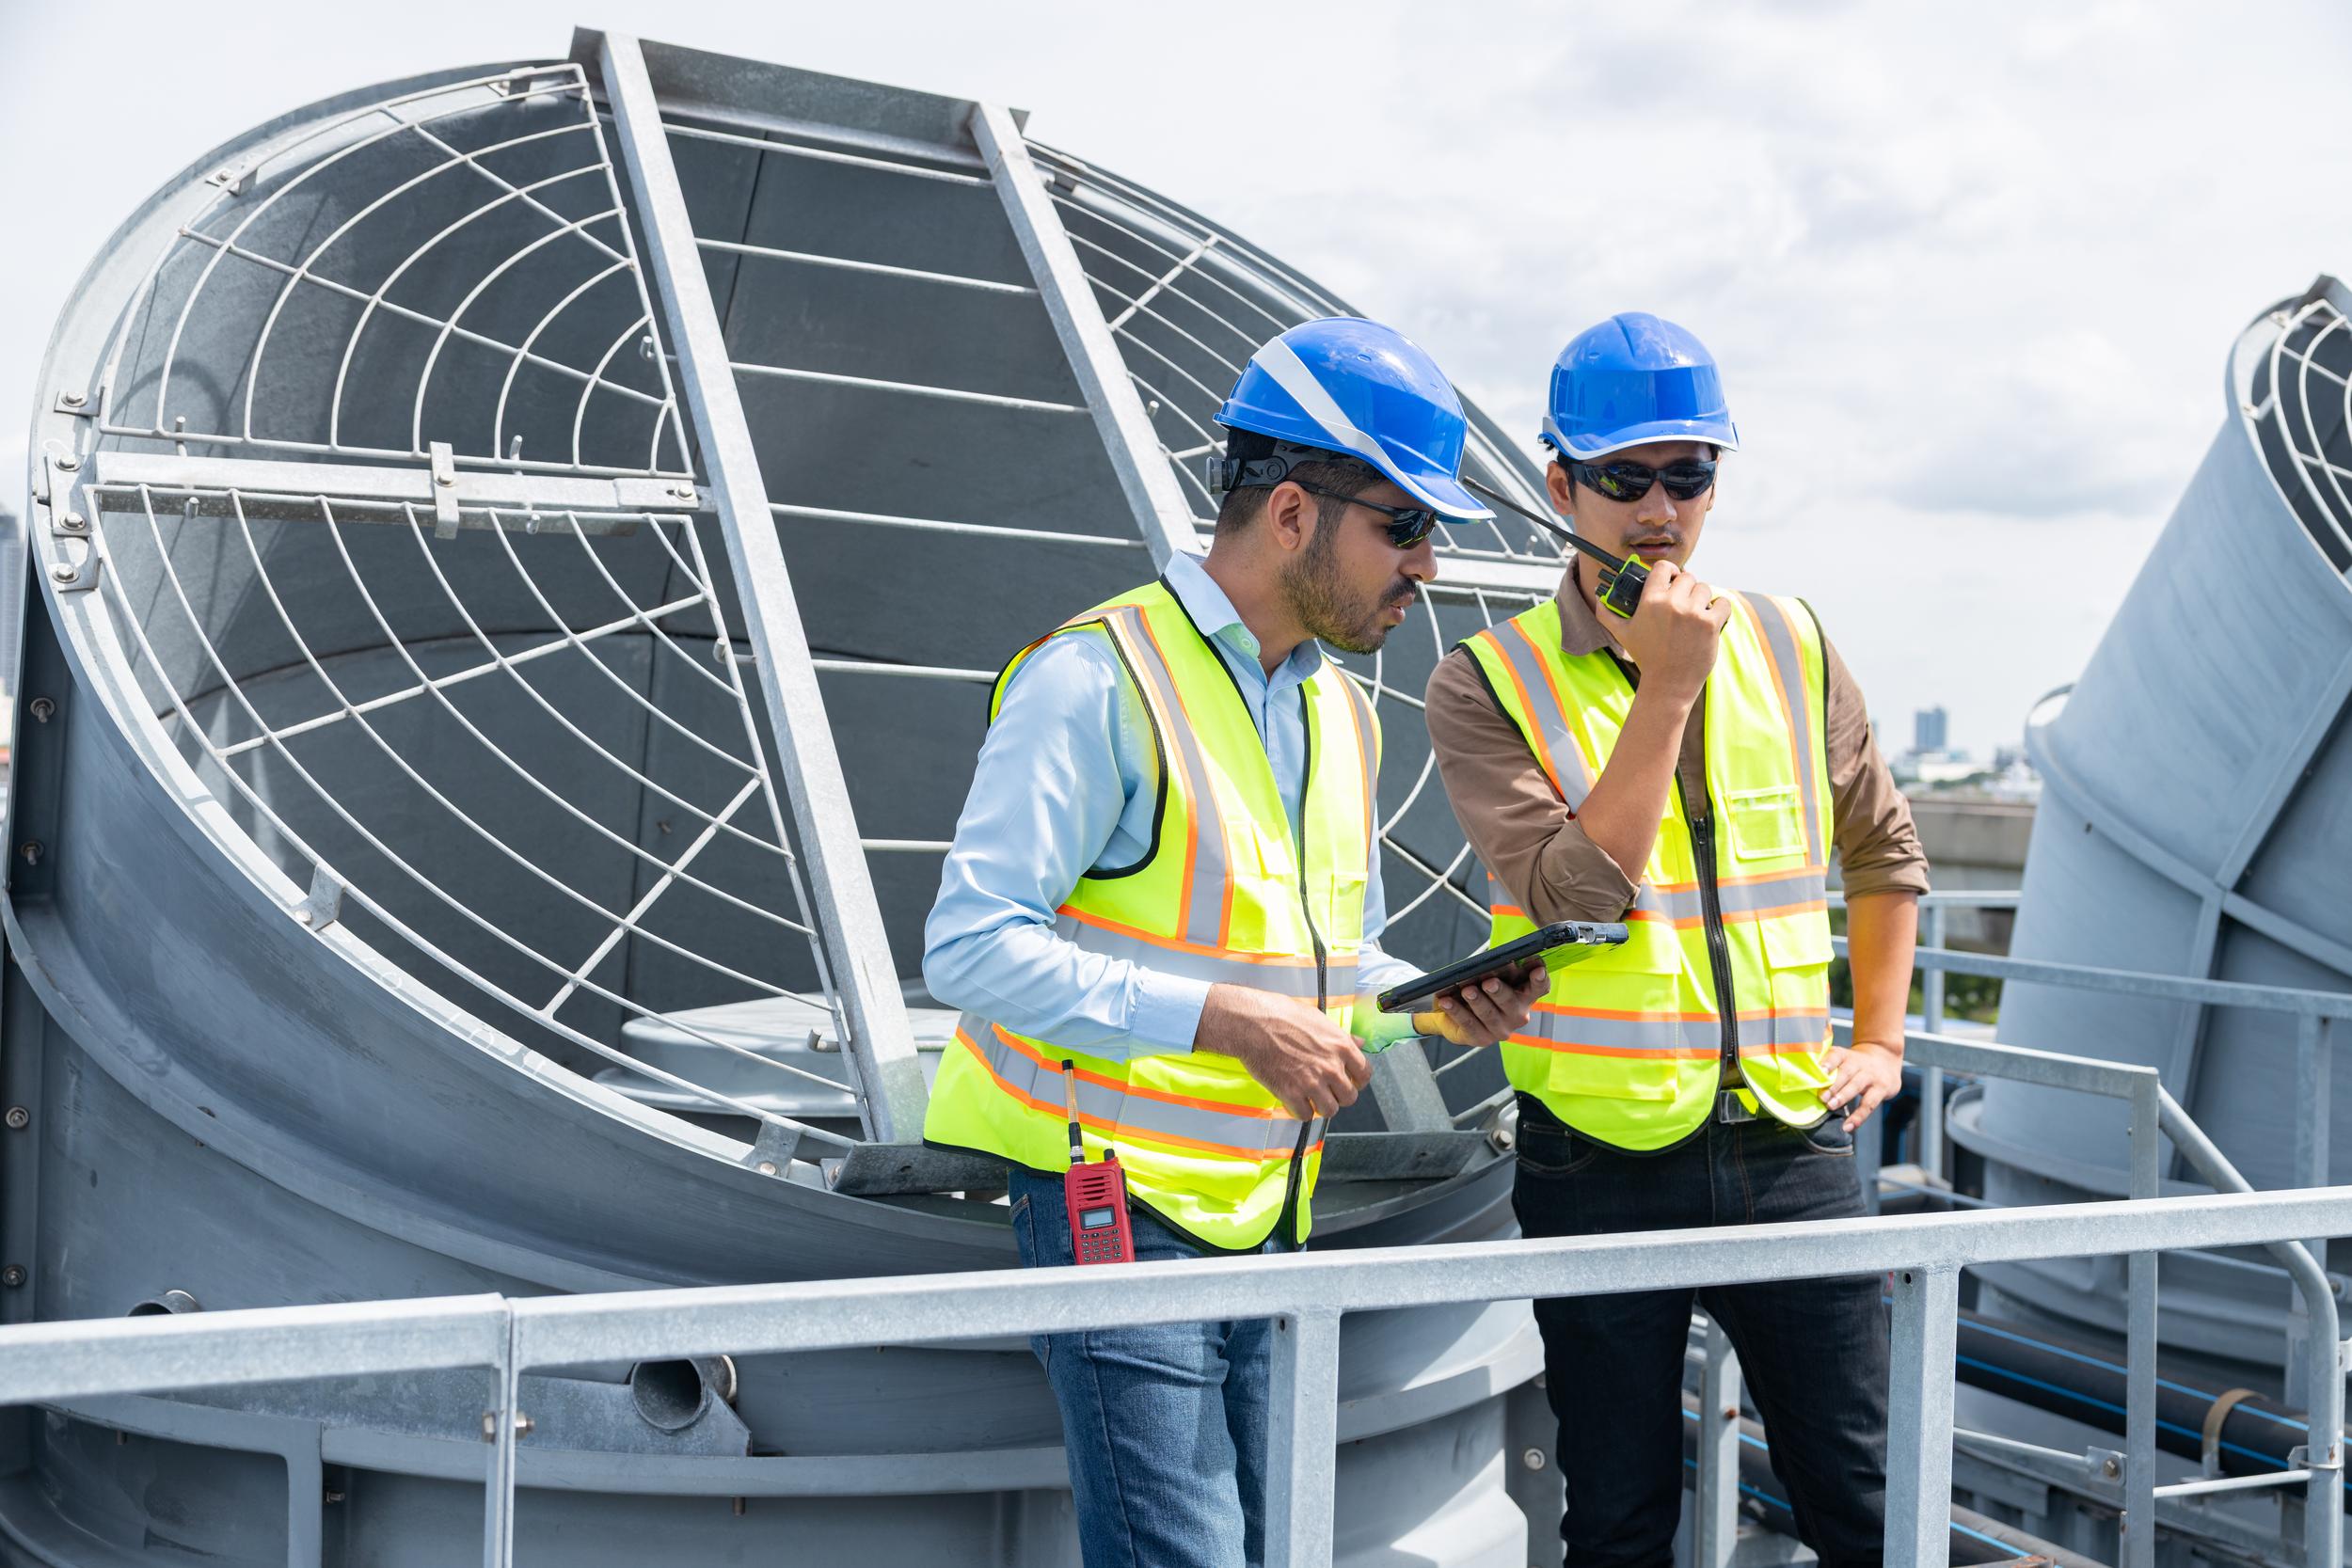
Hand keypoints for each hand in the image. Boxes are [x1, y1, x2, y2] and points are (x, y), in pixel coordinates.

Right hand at [1196, 983, 1370, 1121]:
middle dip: (1339, 1095)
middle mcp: (1331, 1067)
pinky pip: (1306, 1115)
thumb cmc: (1282, 1015)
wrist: (1253, 1023)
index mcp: (1341, 1046)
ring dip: (1321, 1106)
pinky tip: (1295, 1101)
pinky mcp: (1291, 1093)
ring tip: (1311, 1098)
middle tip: (1327, 1090)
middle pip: (1349, 1097)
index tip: (1349, 1081)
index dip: (1357, 1080)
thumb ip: (1342, 1036)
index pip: (1364, 1074)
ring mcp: (1312, 1082)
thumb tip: (1359, 1042)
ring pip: (1330, 1110)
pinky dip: (1301, 1111)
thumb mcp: (1319, 1019)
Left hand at [1412, 961, 1546, 1049]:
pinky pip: (1468, 1024)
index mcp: (1524, 996)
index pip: (1539, 988)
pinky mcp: (1481, 1039)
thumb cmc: (1478, 989)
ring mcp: (1501, 1029)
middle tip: (1489, 982)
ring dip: (1477, 1001)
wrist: (1455, 1011)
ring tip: (1466, 990)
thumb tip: (1489, 964)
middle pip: (1511, 1003)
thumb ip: (1495, 970)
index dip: (1540, 980)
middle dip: (1499, 992)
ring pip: (1489, 1015)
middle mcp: (1517, 1015)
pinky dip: (1456, 1011)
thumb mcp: (1488, 977)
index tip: (1538, 970)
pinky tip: (1446, 1001)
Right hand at [1614, 559, 1729, 700]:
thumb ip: (1607, 614)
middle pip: (1688, 577)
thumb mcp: (1622, 634)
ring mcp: (1693, 614)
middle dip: (1687, 587)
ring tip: (1696, 612)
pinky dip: (1720, 608)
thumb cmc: (1646, 658)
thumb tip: (1599, 598)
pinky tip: (1712, 616)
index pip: (1663, 568)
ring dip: (1702, 598)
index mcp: (1650, 601)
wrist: (1668, 684)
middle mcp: (1672, 604)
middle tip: (1684, 601)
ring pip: (1705, 589)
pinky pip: (1722, 603)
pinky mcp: (1711, 625)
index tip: (1672, 578)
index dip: (1669, 570)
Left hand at [1822, 1039, 1902, 1132]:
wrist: (1886, 1060)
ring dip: (1843, 1096)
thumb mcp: (1844, 1059)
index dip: (1828, 1062)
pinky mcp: (1882, 1089)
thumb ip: (1826, 1067)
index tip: (1819, 1070)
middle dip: (1833, 1084)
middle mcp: (1859, 1064)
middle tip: (1821, 1096)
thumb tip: (1802, 1079)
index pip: (1836, 1055)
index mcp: (1845, 1055)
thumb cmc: (1855, 1064)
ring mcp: (1871, 1076)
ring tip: (1831, 1106)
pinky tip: (1848, 1127)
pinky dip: (1859, 1117)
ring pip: (1857, 1086)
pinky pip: (1870, 1104)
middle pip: (1846, 1072)